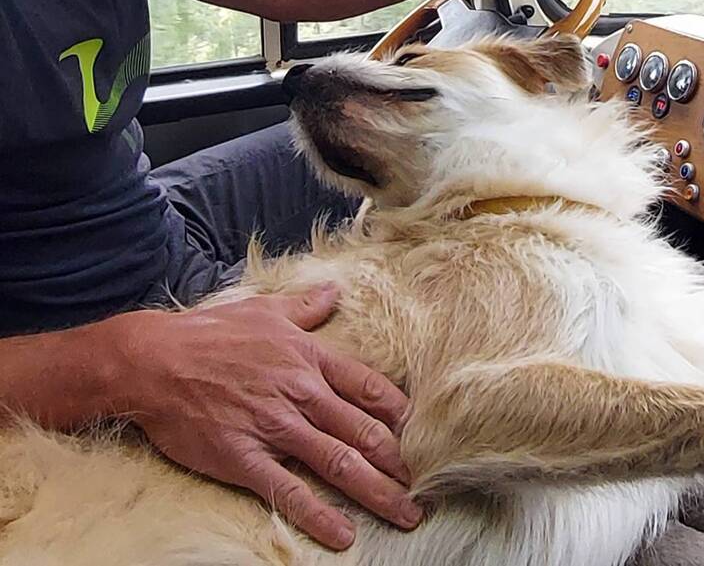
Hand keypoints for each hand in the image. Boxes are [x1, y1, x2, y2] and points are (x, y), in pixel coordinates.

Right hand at [107, 284, 420, 549]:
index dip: (401, 413)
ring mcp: (274, 427)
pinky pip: (288, 490)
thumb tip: (335, 292)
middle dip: (400, 461)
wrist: (152, 361)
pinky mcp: (243, 457)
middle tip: (427, 484)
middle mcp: (301, 394)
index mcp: (310, 359)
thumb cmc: (209, 333)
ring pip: (338, 462)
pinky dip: (317, 514)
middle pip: (364, 431)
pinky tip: (343, 534)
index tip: (427, 432)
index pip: (370, 388)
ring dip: (376, 490)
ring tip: (405, 513)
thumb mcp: (266, 310)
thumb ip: (306, 307)